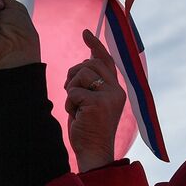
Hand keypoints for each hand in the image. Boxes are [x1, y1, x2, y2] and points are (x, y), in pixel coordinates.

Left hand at [65, 29, 126, 171]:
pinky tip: (76, 116)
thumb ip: (91, 84)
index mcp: (116, 90)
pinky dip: (69, 103)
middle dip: (74, 75)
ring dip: (71, 90)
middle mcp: (116, 90)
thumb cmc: (89, 129)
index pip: (106, 61)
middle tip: (71, 93)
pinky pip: (74, 91)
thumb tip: (84, 63)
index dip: (95, 45)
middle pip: (89, 64)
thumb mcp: (91, 102)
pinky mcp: (98, 103)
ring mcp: (109, 96)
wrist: (94, 152)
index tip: (85, 33)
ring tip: (76, 107)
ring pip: (81, 74)